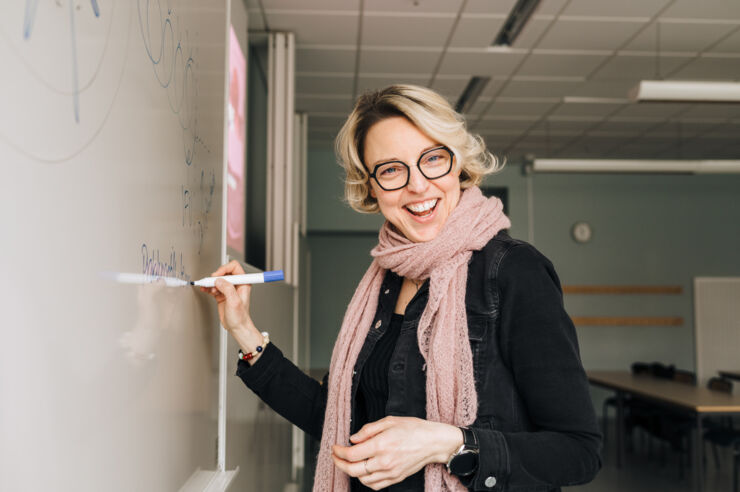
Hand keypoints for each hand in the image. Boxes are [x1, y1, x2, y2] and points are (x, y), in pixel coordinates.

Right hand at [200, 261, 265, 362]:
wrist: (237, 328)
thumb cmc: (240, 317)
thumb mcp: (234, 302)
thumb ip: (227, 289)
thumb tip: (219, 280)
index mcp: (243, 283)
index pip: (234, 267)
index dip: (224, 269)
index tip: (216, 276)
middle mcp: (236, 285)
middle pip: (224, 273)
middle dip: (215, 277)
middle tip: (209, 283)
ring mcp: (229, 290)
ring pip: (218, 280)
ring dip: (211, 283)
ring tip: (207, 288)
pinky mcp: (222, 295)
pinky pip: (213, 287)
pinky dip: (208, 287)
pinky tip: (204, 289)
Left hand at [331, 416, 462, 489]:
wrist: (433, 442)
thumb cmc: (413, 429)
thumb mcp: (389, 421)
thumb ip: (368, 430)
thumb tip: (353, 439)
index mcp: (381, 444)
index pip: (352, 454)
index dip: (339, 452)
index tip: (335, 447)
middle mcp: (384, 461)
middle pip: (353, 470)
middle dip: (339, 463)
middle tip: (336, 456)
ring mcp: (390, 472)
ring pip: (362, 479)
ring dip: (351, 472)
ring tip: (348, 462)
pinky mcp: (396, 478)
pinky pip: (375, 485)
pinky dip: (365, 481)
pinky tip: (363, 472)